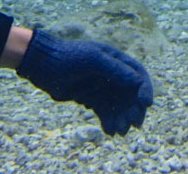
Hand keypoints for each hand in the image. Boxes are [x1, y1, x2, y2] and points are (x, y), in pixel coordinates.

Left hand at [17, 30, 152, 135]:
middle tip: (134, 124)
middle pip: (131, 94)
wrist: (42, 66)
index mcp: (116, 60)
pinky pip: (105, 113)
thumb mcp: (92, 60)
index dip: (145, 89)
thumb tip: (137, 81)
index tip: (145, 104)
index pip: (138, 75)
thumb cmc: (68, 57)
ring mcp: (102, 88)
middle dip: (134, 109)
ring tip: (120, 132)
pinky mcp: (92, 99)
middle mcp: (112, 74)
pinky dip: (109, 122)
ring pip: (119, 106)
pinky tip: (109, 131)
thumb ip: (115, 69)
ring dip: (122, 119)